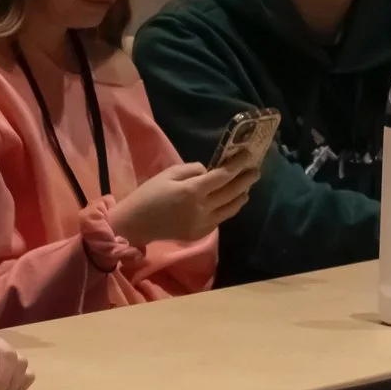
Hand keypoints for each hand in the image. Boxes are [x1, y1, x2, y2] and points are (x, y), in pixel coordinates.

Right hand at [108, 160, 256, 245]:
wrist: (134, 224)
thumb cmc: (149, 194)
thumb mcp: (169, 173)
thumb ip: (193, 170)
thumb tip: (210, 172)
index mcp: (193, 191)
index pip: (223, 176)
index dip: (238, 165)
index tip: (248, 155)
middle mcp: (201, 209)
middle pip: (232, 192)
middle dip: (246, 180)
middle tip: (256, 170)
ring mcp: (202, 224)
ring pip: (231, 209)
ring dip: (241, 196)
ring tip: (247, 186)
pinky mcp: (199, 234)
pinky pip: (220, 219)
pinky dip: (228, 208)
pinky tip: (231, 201)